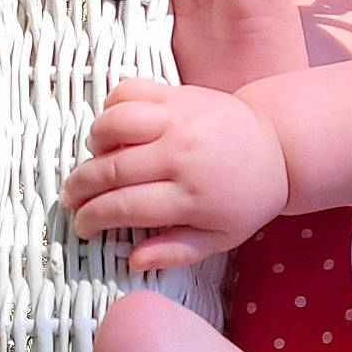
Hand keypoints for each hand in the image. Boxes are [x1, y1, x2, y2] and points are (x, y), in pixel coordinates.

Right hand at [61, 77, 287, 269]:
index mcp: (191, 196)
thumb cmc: (245, 198)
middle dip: (81, 187)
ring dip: (94, 143)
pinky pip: (130, 90)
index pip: (124, 207)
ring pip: (113, 124)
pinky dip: (112, 105)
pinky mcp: (179, 94)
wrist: (278, 148)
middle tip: (73, 197)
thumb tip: (134, 260)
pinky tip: (117, 128)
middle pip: (111, 169)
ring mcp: (179, 119)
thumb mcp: (221, 237)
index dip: (93, 218)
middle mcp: (181, 155)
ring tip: (97, 159)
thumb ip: (177, 251)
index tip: (82, 226)